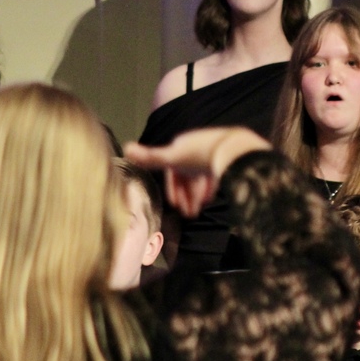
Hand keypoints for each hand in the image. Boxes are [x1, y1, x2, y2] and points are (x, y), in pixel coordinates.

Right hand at [124, 127, 269, 217]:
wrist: (233, 150)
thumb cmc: (200, 155)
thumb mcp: (172, 159)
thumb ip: (151, 158)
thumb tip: (126, 148)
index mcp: (182, 145)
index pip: (172, 167)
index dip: (172, 187)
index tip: (176, 205)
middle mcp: (197, 146)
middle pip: (188, 174)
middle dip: (186, 195)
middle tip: (188, 215)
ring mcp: (213, 152)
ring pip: (201, 176)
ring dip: (197, 195)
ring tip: (198, 212)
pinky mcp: (228, 157)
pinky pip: (216, 175)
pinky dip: (210, 189)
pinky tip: (209, 200)